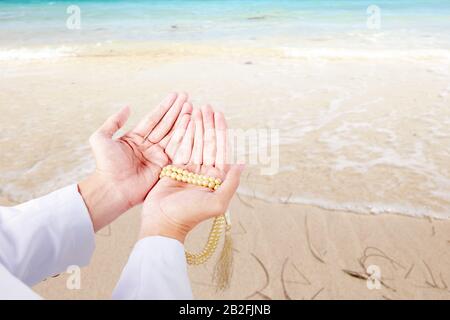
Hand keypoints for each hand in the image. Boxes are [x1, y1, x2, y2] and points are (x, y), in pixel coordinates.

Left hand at [79, 93, 191, 230]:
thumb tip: (127, 107)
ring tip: (192, 106)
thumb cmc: (104, 165)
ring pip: (173, 134)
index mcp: (136, 138)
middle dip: (177, 110)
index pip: (153, 118)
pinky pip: (177, 149)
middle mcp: (149, 146)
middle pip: (166, 124)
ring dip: (183, 120)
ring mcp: (158, 156)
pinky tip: (192, 123)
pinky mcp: (165, 166)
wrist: (112, 188)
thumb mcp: (101, 138)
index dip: (164, 106)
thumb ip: (114, 122)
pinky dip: (185, 136)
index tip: (176, 95)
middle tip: (187, 96)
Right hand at [139, 105, 243, 242]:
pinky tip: (185, 121)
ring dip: (196, 126)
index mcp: (217, 179)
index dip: (220, 131)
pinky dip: (183, 134)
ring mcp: (189, 170)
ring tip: (197, 108)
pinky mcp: (174, 169)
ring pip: (195, 143)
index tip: (219, 114)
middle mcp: (204, 173)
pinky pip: (180, 147)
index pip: (221, 150)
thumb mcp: (217, 202)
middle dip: (208, 124)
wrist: (163, 222)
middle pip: (208, 143)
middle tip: (207, 106)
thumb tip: (242, 164)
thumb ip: (231, 183)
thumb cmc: (191, 215)